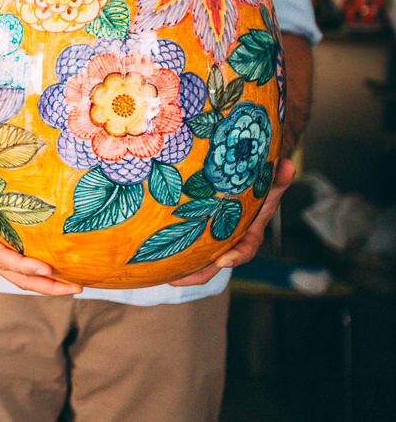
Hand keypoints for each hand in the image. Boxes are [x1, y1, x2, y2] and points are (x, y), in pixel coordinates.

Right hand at [0, 168, 81, 295]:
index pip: (0, 257)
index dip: (23, 265)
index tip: (46, 268)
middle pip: (16, 277)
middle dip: (46, 285)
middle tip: (75, 287)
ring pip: (21, 276)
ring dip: (48, 283)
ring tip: (76, 284)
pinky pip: (21, 267)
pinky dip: (42, 273)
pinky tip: (62, 270)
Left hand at [170, 158, 295, 286]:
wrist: (248, 183)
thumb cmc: (258, 187)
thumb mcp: (269, 184)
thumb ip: (278, 178)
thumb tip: (289, 164)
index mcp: (250, 232)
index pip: (246, 248)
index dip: (236, 256)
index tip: (223, 261)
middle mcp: (231, 240)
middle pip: (216, 263)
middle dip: (198, 273)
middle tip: (178, 280)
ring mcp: (215, 239)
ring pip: (200, 259)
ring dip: (182, 269)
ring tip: (162, 276)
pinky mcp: (200, 234)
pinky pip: (189, 247)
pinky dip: (175, 252)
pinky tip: (154, 256)